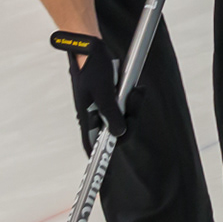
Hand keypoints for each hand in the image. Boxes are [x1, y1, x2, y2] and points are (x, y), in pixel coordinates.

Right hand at [51, 31, 125, 153]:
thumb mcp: (104, 93)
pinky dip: (129, 98)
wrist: (89, 46)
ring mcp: (100, 106)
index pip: (93, 145)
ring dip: (131, 105)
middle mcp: (93, 115)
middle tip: (135, 99)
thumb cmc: (91, 67)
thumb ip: (111, 114)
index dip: (101, 159)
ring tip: (134, 91)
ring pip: (120, 116)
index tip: (107, 175)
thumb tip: (119, 133)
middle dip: (128, 118)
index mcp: (87, 118)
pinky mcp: (107, 97)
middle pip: (114, 130)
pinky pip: (121, 104)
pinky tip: (131, 88)